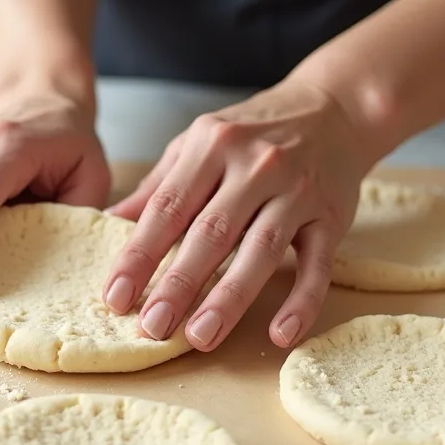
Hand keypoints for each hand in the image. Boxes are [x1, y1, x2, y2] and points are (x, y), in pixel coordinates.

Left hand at [102, 78, 377, 351]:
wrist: (335, 108)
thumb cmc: (255, 133)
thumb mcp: (200, 143)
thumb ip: (160, 186)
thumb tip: (109, 224)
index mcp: (211, 145)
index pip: (168, 208)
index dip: (139, 255)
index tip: (115, 297)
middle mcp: (255, 165)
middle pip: (211, 232)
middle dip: (179, 283)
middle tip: (152, 327)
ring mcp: (297, 191)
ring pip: (260, 250)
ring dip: (230, 297)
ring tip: (201, 337)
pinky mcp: (331, 216)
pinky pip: (317, 265)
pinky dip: (301, 302)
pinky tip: (280, 334)